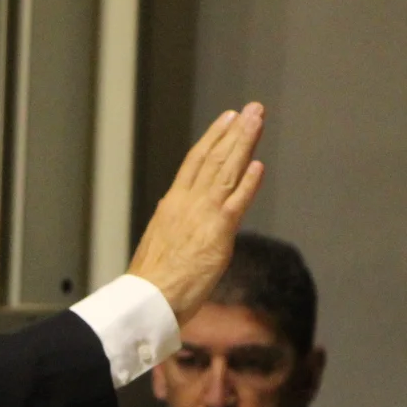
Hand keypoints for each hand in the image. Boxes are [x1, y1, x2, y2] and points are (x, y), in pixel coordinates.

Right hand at [128, 103, 265, 323]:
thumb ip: (169, 220)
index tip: (227, 119)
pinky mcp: (217, 233)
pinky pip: (237, 202)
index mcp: (172, 203)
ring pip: (227, 171)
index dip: (213, 138)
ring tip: (257, 120)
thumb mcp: (158, 240)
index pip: (195, 161)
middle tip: (252, 108)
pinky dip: (249, 183)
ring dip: (244, 143)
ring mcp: (203, 215)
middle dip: (235, 131)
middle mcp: (187, 202)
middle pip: (214, 158)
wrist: (147, 298)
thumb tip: (169, 206)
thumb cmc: (151, 280)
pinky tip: (259, 163)